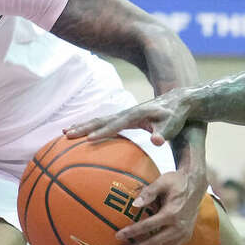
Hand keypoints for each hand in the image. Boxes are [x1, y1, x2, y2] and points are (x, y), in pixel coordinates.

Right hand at [64, 89, 196, 144]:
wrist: (180, 102)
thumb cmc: (176, 116)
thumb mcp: (173, 124)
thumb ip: (164, 133)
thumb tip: (157, 142)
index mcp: (135, 115)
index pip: (115, 125)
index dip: (102, 132)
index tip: (87, 140)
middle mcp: (127, 113)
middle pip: (100, 120)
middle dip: (83, 127)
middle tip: (65, 134)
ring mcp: (124, 115)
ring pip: (99, 120)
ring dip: (82, 126)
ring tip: (65, 133)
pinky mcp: (125, 118)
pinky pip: (104, 123)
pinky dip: (91, 127)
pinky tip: (83, 135)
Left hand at [114, 164, 207, 244]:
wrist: (197, 185)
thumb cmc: (176, 181)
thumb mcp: (162, 181)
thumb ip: (149, 192)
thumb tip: (134, 204)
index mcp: (172, 214)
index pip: (149, 225)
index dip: (133, 231)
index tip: (118, 235)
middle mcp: (178, 227)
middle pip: (154, 244)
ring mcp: (182, 235)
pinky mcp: (184, 237)